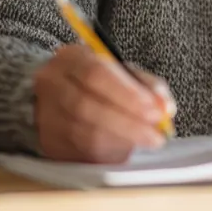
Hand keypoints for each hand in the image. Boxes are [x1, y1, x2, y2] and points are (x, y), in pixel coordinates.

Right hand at [33, 44, 175, 162]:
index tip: (155, 111)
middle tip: (156, 135)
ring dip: (120, 141)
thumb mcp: (121, 71)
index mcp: (71, 58)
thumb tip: (166, 108)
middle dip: (127, 123)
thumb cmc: (98, 81)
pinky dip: (108, 153)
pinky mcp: (48, 142)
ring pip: (83, 134)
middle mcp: (51, 84)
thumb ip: (146, 85)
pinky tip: (127, 150)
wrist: (57, 96)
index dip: (127, 95)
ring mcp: (45, 115)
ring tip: (146, 142)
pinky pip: (80, 153)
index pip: (96, 74)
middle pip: (87, 107)